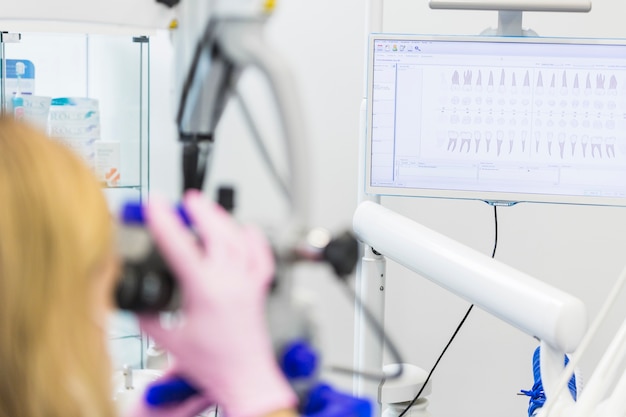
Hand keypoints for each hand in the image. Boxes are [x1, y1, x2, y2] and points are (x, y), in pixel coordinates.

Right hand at [138, 190, 296, 416]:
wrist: (244, 378)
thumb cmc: (213, 365)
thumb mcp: (169, 341)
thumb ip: (148, 318)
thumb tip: (136, 302)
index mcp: (205, 292)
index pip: (181, 247)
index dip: (164, 221)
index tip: (154, 204)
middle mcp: (230, 282)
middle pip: (218, 233)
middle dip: (201, 211)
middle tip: (187, 199)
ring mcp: (248, 283)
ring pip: (240, 240)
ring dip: (224, 220)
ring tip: (209, 210)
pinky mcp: (259, 289)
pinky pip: (262, 256)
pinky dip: (255, 239)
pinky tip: (248, 230)